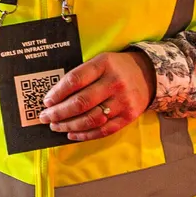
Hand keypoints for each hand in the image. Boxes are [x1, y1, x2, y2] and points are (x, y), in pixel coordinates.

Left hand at [38, 50, 154, 141]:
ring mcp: (123, 101)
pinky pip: (103, 130)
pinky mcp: (129, 116)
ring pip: (90, 119)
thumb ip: (81, 75)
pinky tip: (72, 133)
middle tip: (46, 117)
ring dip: (69, 125)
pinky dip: (85, 135)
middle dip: (59, 112)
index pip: (74, 80)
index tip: (46, 102)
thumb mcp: (101, 62)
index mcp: (104, 64)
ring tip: (56, 126)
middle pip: (80, 102)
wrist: (149, 74)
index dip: (57, 93)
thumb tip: (54, 97)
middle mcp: (114, 82)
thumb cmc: (117, 68)